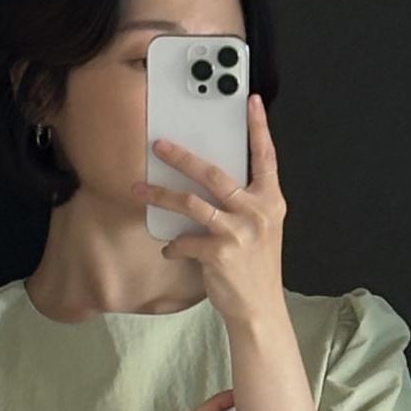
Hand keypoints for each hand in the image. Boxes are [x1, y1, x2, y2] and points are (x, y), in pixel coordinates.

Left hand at [130, 92, 287, 329]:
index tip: (249, 102)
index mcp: (271, 201)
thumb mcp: (261, 229)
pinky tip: (170, 249)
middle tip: (159, 146)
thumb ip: (245, 202)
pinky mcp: (219, 253)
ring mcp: (238, 232)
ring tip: (139, 190)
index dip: (258, 128)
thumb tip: (209, 180)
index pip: (265, 157)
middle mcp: (257, 212)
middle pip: (214, 173)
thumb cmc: (255, 268)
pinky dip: (173, 245)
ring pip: (191, 203)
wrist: (258, 308)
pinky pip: (185, 240)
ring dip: (160, 195)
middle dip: (182, 157)